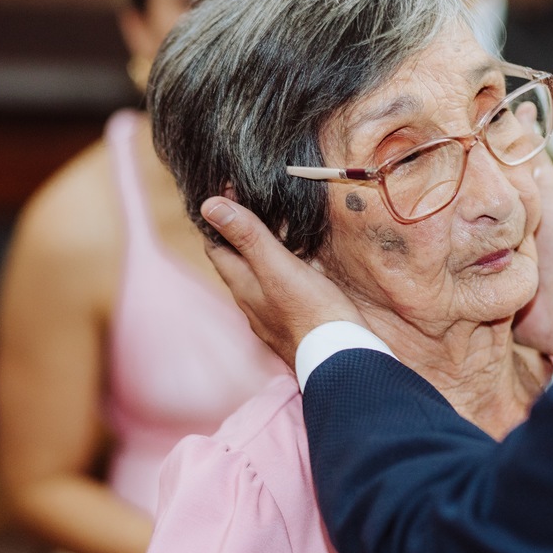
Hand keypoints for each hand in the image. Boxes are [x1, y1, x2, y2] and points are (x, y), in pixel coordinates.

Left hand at [200, 197, 366, 367]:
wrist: (343, 360)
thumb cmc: (313, 313)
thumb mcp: (279, 267)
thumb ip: (248, 237)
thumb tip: (209, 206)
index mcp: (244, 286)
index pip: (217, 248)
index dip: (216, 221)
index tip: (225, 192)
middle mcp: (252, 303)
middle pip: (235, 263)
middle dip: (236, 235)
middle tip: (247, 205)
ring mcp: (271, 317)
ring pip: (257, 279)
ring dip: (259, 254)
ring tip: (271, 231)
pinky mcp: (293, 324)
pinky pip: (278, 291)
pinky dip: (280, 272)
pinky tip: (296, 269)